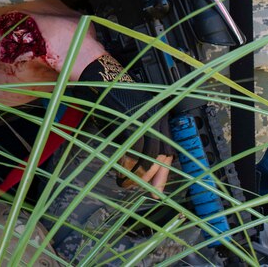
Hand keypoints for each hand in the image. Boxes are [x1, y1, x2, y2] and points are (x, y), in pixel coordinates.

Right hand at [77, 53, 173, 195]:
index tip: (157, 190)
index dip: (163, 173)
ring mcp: (143, 117)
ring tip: (126, 182)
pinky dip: (128, 162)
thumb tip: (138, 169)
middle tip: (143, 192)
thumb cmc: (111, 99)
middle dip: (152, 177)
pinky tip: (121, 169)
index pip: (167, 151)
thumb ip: (136, 140)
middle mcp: (155, 116)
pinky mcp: (130, 117)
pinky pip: (132, 146)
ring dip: (138, 173)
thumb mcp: (129, 120)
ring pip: (147, 154)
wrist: (99, 76)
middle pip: (159, 155)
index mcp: (158, 117)